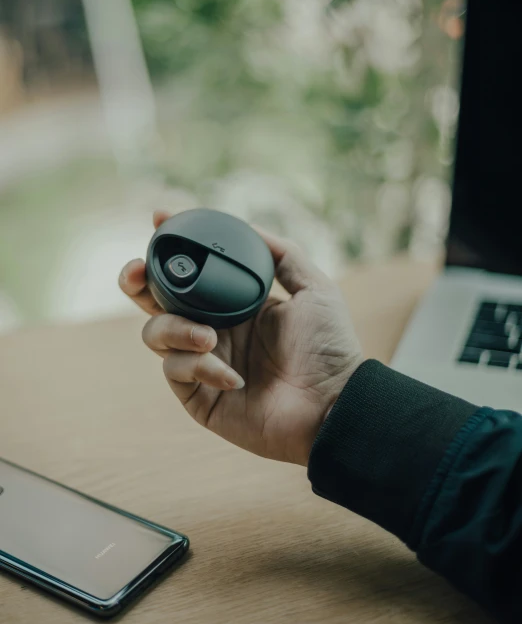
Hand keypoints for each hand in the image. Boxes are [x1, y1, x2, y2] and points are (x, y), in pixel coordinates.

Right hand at [119, 212, 362, 466]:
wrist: (333, 404)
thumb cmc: (329, 348)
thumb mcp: (314, 289)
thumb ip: (283, 254)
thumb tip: (249, 226)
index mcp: (235, 303)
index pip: (192, 271)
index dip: (171, 246)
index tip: (159, 219)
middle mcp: (213, 328)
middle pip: (156, 299)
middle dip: (138, 280)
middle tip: (138, 272)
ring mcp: (203, 362)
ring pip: (156, 333)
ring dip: (175, 328)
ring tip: (209, 337)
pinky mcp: (198, 396)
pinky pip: (176, 371)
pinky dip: (199, 366)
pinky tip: (234, 377)